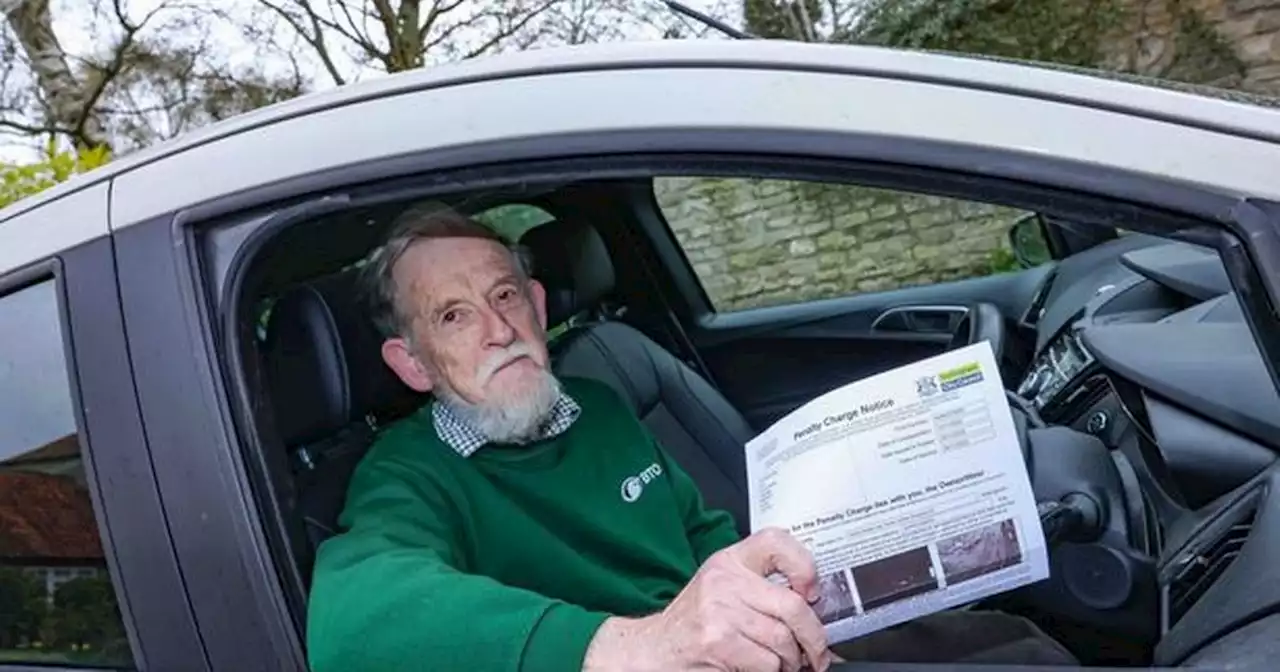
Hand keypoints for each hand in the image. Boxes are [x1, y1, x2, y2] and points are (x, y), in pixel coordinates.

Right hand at [583, 527, 830, 671]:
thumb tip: (812, 602)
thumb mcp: (721, 588)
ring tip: (783, 662)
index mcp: (729, 561)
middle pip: (793, 604)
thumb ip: (758, 585)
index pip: (775, 541)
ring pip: (783, 639)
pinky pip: (767, 662)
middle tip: (817, 651)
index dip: (804, 565)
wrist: (652, 648)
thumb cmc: (693, 621)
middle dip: (813, 636)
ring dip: (791, 660)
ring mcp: (720, 611)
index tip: (813, 591)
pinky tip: (759, 667)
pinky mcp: (718, 642)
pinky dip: (772, 671)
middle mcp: (724, 581)